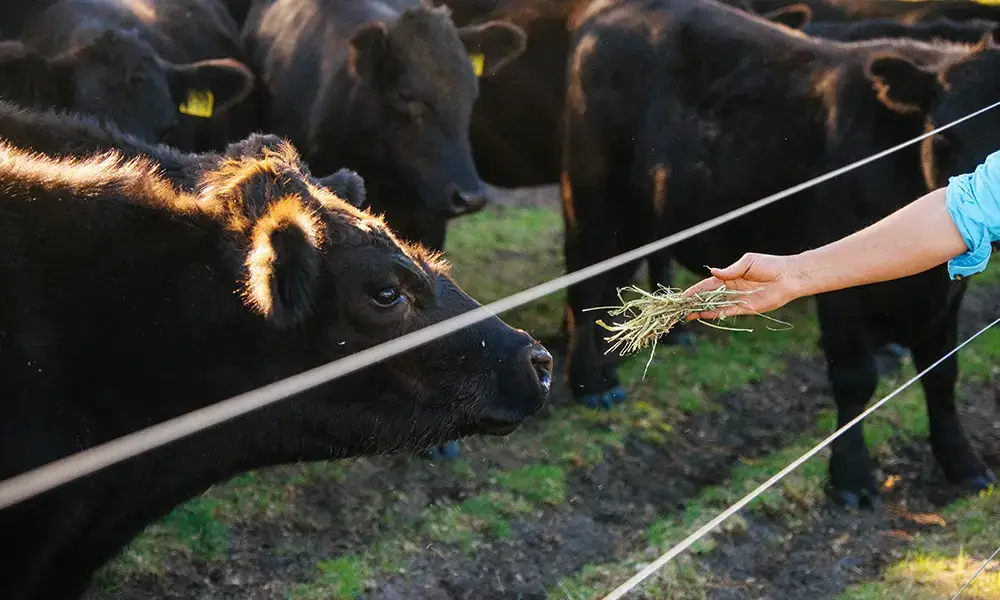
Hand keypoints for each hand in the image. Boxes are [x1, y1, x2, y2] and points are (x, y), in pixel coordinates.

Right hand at [682, 252, 804, 319]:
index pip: (707, 285)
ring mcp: (738, 299)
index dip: (694, 290)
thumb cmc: (771, 265)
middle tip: (680, 308)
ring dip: (701, 310)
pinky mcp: (746, 308)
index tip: (682, 295)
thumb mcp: (748, 262)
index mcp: (730, 276)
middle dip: (694, 302)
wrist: (790, 277)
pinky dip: (716, 314)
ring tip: (687, 315)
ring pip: (715, 306)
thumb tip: (713, 272)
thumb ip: (731, 269)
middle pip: (708, 297)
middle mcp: (731, 289)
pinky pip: (727, 312)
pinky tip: (704, 316)